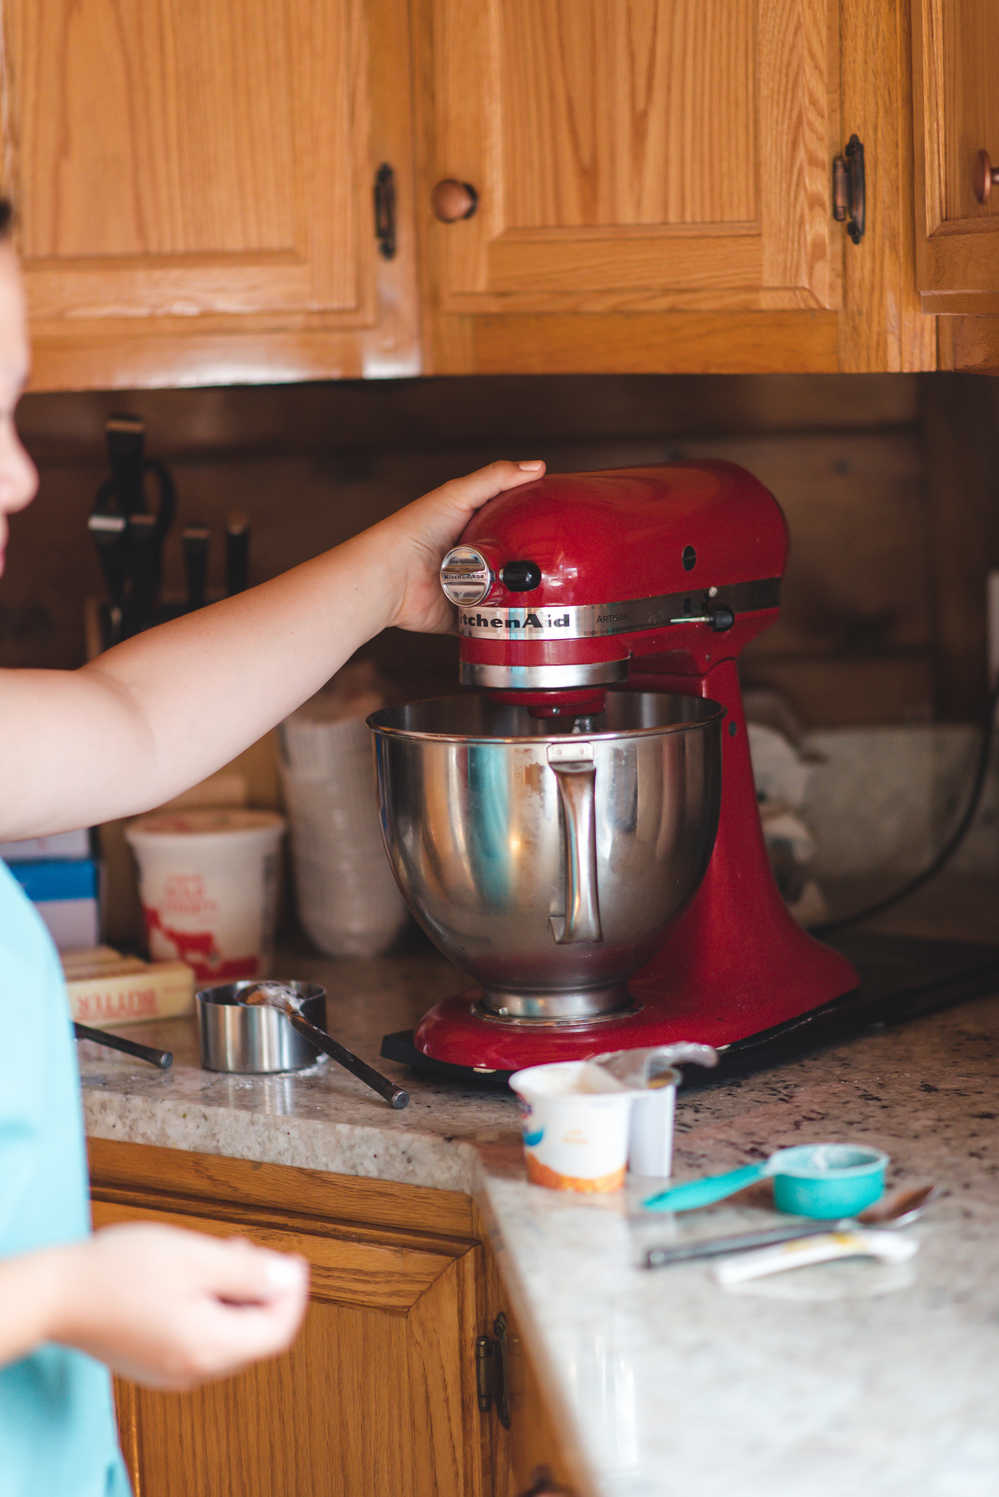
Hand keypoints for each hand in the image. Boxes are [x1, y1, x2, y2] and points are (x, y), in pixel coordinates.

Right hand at [46, 1224, 309, 1390]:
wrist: (57, 1295)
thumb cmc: (120, 1271)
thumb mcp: (195, 1257)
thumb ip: (248, 1271)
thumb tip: (290, 1277)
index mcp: (208, 1347)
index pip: (277, 1332)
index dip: (293, 1293)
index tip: (293, 1260)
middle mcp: (194, 1370)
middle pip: (254, 1336)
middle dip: (263, 1292)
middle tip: (253, 1250)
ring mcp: (172, 1371)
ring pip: (227, 1336)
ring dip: (236, 1297)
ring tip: (223, 1255)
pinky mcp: (155, 1362)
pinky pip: (200, 1339)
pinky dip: (211, 1309)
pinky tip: (196, 1277)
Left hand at [375, 459, 544, 634]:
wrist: (391, 577)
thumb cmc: (413, 532)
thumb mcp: (458, 494)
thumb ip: (496, 478)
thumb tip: (537, 467)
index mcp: (472, 528)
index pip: (512, 523)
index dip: (533, 523)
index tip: (558, 524)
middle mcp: (473, 559)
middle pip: (515, 561)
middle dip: (531, 564)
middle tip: (552, 563)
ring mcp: (470, 589)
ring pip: (508, 593)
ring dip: (520, 593)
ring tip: (539, 590)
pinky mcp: (465, 615)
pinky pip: (493, 620)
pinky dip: (503, 620)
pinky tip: (519, 615)